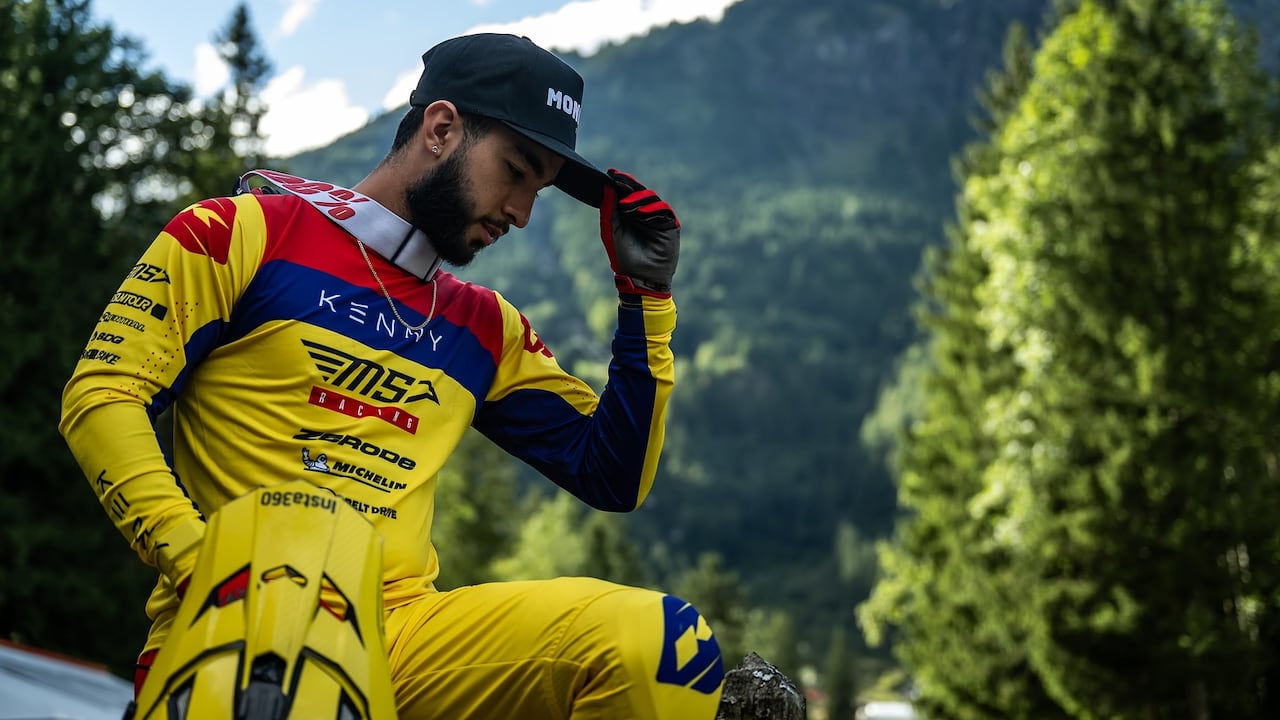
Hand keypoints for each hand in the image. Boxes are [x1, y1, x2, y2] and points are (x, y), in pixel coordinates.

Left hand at [599, 170, 679, 296]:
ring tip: (625, 206)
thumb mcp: (611, 231)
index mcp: (630, 213)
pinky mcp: (670, 224)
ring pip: (651, 198)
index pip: (626, 193)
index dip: (620, 182)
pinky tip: (640, 213)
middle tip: (618, 179)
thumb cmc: (623, 257)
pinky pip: (663, 210)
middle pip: (639, 191)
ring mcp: (658, 218)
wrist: (640, 277)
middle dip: (629, 184)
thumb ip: (609, 210)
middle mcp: (644, 213)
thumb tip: (606, 187)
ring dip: (638, 199)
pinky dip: (651, 209)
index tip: (610, 173)